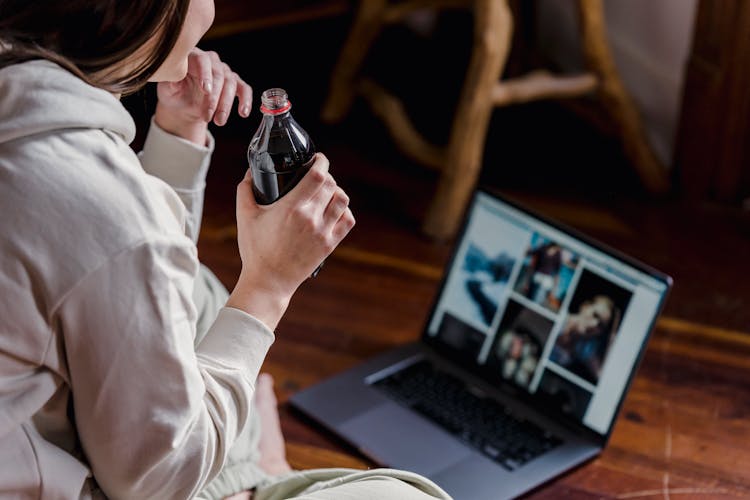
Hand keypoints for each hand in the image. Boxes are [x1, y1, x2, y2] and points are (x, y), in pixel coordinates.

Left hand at [155, 48, 251, 144]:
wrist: (183, 106)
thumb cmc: (173, 94)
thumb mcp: (167, 89)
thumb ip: (170, 81)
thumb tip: (174, 76)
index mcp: (192, 57)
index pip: (202, 60)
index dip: (205, 74)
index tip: (206, 91)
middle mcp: (210, 61)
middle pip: (219, 74)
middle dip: (215, 98)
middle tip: (207, 117)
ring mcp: (224, 71)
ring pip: (232, 83)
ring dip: (226, 105)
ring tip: (219, 121)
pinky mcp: (234, 83)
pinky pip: (244, 89)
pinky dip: (245, 100)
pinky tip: (243, 113)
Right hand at [227, 154, 354, 329]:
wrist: (269, 280)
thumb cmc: (256, 250)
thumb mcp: (245, 216)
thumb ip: (246, 190)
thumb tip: (249, 173)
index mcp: (292, 208)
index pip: (318, 175)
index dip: (321, 161)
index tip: (318, 159)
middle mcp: (311, 218)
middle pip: (331, 184)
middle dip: (326, 175)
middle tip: (317, 176)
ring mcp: (323, 232)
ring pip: (343, 200)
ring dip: (336, 192)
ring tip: (326, 193)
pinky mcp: (330, 245)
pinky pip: (348, 221)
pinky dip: (344, 211)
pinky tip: (333, 210)